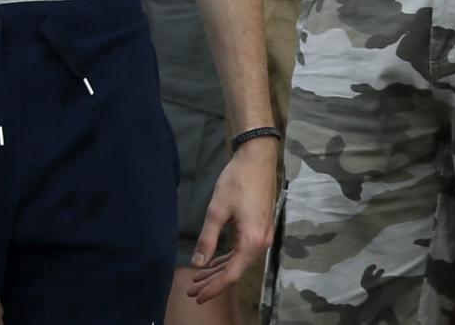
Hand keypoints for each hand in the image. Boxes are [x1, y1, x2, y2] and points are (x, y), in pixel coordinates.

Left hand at [188, 141, 275, 300]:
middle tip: (191, 290)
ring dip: (219, 270)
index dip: (213, 288)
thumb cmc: (237, 181)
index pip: (231, 274)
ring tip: (198, 278)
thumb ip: (207, 239)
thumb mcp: (217, 210)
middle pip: (235, 270)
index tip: (196, 297)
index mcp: (252, 241)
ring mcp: (263, 236)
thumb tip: (197, 263)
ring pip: (238, 261)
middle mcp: (261, 243)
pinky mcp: (260, 228)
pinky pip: (243, 251)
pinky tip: (213, 262)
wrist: (258, 158)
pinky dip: (227, 258)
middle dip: (213, 281)